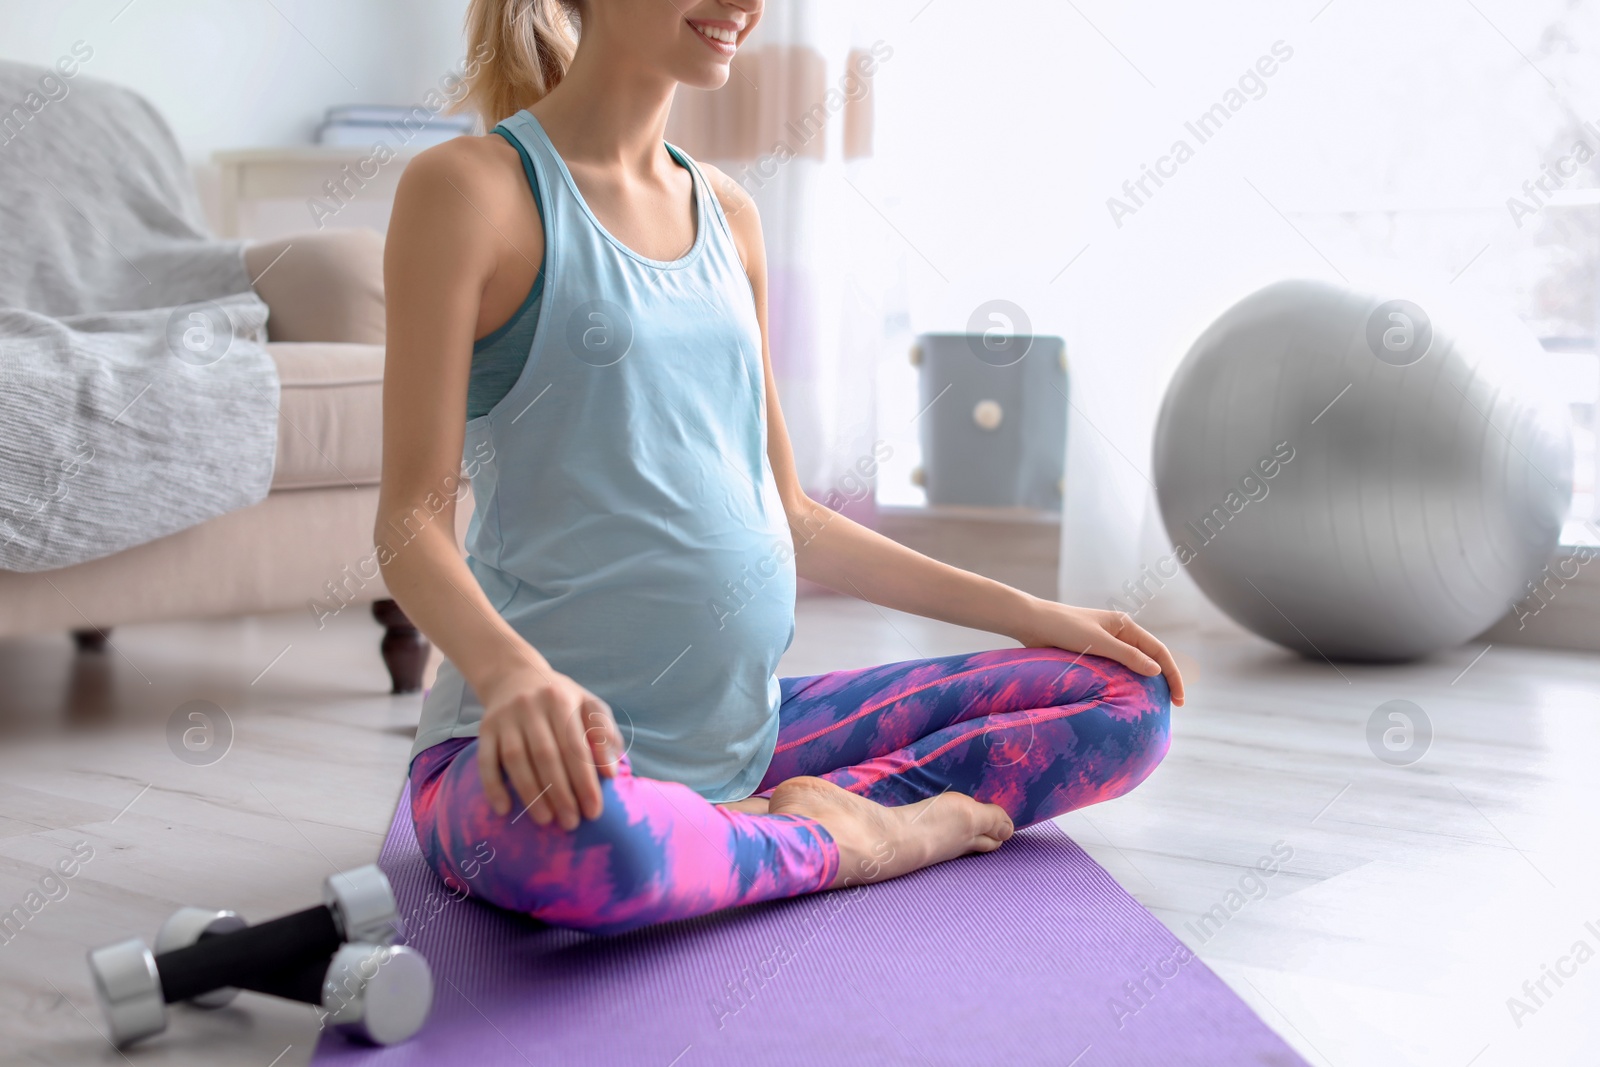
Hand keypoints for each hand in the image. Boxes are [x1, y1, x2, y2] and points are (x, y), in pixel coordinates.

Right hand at [475, 663, 624, 827]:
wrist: (514, 675)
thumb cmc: (560, 698)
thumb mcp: (588, 705)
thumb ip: (604, 734)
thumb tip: (611, 772)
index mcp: (561, 700)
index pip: (575, 746)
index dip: (585, 781)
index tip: (594, 811)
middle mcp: (531, 707)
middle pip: (546, 755)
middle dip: (560, 793)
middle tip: (571, 823)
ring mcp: (505, 718)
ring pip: (516, 759)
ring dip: (531, 793)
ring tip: (545, 820)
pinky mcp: (484, 728)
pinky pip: (485, 760)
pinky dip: (493, 786)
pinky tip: (503, 809)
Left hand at [1009, 600, 1185, 705]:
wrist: (1032, 622)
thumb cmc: (1064, 628)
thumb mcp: (1098, 643)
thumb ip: (1127, 656)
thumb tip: (1156, 671)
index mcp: (1125, 625)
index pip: (1159, 651)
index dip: (1173, 675)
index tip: (1180, 699)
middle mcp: (1119, 632)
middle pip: (1150, 658)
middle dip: (1164, 680)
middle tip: (1173, 705)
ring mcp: (1106, 642)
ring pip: (1133, 664)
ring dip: (1145, 682)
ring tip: (1155, 704)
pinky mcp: (1092, 652)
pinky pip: (1116, 669)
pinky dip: (1126, 681)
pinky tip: (1127, 696)